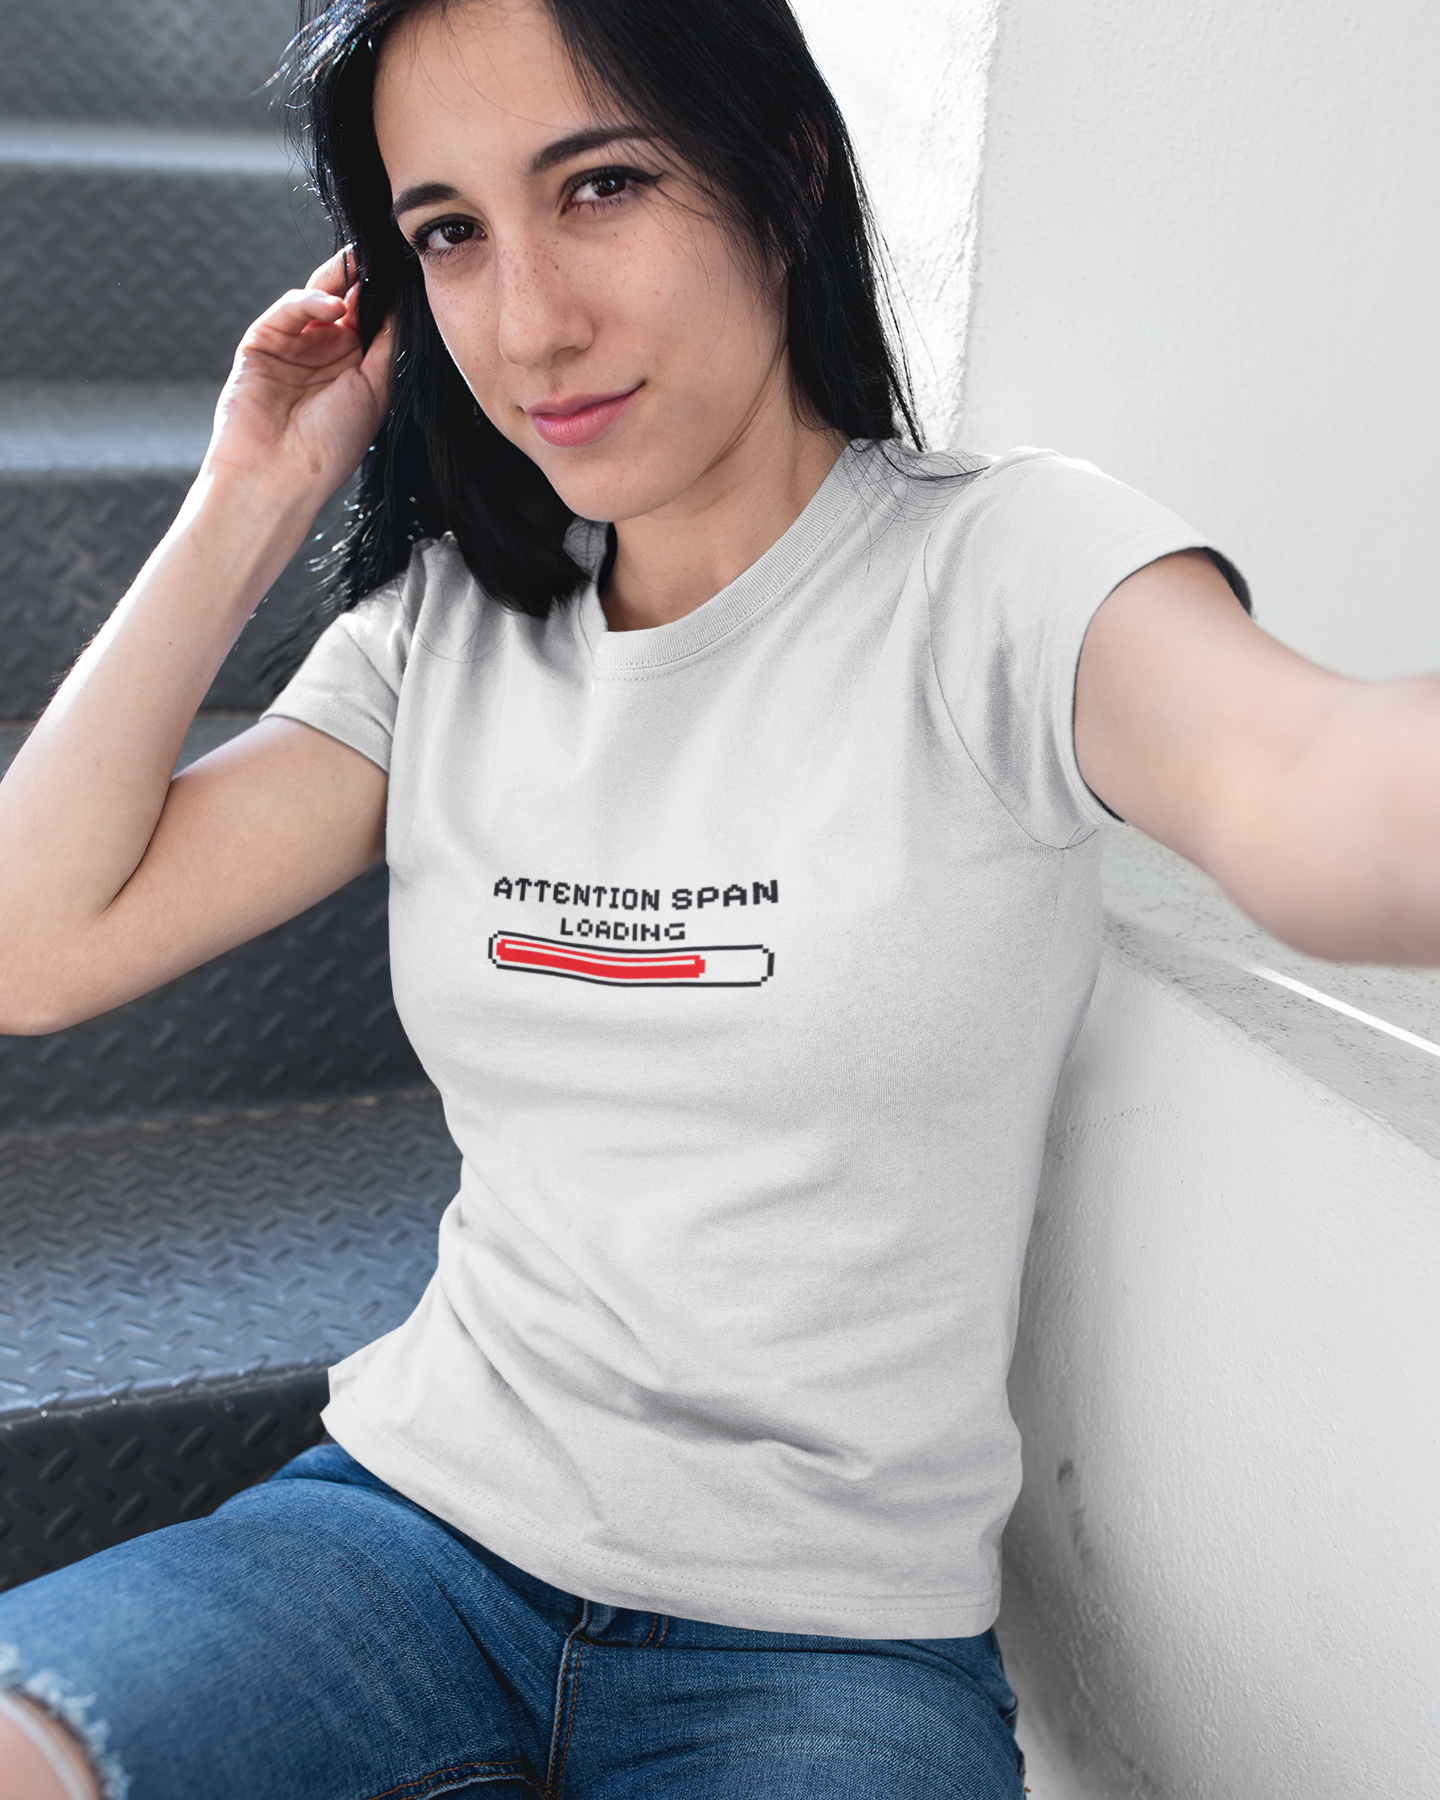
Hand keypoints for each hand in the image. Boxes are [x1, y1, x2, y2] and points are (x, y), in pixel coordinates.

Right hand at [201, 248, 393, 504]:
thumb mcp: (376, 390)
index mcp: (355, 369)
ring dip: (339, 281)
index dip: (387, 298)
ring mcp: (293, 346)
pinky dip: (310, 299)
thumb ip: (388, 344)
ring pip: (317, 297)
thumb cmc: (331, 445)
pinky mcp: (262, 341)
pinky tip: (333, 304)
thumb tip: (405, 303)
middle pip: (346, 302)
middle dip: (363, 279)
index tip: (406, 273)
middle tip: (382, 255)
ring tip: (360, 270)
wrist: (278, 474)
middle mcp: (325, 355)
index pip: (373, 321)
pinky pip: (289, 309)